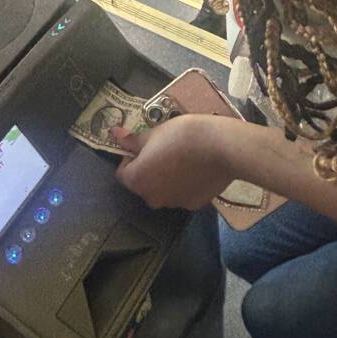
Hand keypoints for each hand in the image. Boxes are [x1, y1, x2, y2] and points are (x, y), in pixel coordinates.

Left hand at [113, 114, 238, 210]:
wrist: (222, 147)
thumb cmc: (182, 135)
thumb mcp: (154, 132)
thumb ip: (132, 140)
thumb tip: (114, 135)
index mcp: (137, 181)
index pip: (123, 172)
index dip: (131, 157)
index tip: (146, 144)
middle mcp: (151, 198)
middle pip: (143, 184)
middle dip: (149, 169)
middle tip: (164, 149)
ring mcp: (173, 204)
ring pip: (163, 190)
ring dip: (166, 177)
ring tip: (183, 158)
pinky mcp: (194, 205)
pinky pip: (182, 194)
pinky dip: (184, 184)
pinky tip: (196, 168)